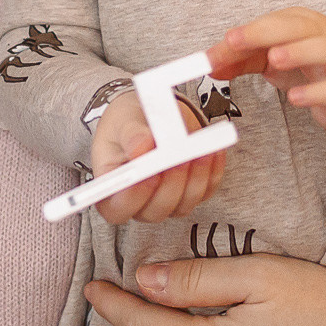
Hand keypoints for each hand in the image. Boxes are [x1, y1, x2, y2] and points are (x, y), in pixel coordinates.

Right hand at [89, 90, 223, 224]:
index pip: (116, 209)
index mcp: (112, 190)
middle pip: (155, 209)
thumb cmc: (127, 122)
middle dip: (171, 184)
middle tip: (180, 156)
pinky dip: (211, 172)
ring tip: (201, 149)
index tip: (148, 174)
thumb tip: (141, 149)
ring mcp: (167, 202)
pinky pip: (205, 191)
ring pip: (184, 203)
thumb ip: (130, 135)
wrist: (151, 116)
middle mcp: (139, 203)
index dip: (132, 198)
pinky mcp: (191, 195)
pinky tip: (214, 151)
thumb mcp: (122, 121)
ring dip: (195, 177)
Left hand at [213, 9, 325, 146]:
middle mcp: (323, 37)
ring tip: (274, 60)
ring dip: (300, 52)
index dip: (250, 30)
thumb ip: (238, 60)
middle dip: (268, 32)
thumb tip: (208, 63)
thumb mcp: (268, 59)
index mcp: (301, 23)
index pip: (274, 22)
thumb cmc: (307, 66)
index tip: (227, 40)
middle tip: (239, 41)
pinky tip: (295, 97)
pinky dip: (317, 92)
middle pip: (299, 27)